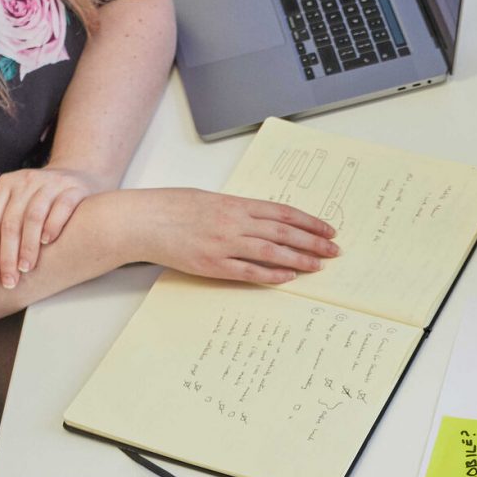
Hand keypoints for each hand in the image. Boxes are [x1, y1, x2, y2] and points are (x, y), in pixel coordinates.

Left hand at [0, 166, 107, 290]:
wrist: (73, 176)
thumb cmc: (35, 195)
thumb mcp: (6, 195)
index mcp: (4, 185)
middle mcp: (24, 182)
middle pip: (9, 224)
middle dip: (7, 257)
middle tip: (9, 282)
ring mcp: (49, 185)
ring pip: (33, 218)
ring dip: (28, 247)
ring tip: (26, 269)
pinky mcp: (72, 190)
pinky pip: (61, 208)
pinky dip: (52, 226)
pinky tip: (48, 243)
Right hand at [129, 188, 339, 285]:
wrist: (142, 220)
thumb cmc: (172, 207)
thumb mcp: (210, 199)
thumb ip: (238, 210)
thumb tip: (263, 221)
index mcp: (235, 203)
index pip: (283, 212)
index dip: (310, 221)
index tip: (328, 229)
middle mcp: (234, 222)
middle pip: (284, 232)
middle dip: (314, 242)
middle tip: (335, 250)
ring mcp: (224, 244)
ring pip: (272, 251)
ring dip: (300, 259)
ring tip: (319, 265)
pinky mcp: (213, 265)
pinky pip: (249, 272)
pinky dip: (272, 274)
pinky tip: (289, 277)